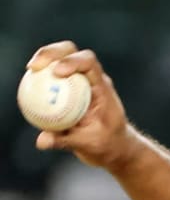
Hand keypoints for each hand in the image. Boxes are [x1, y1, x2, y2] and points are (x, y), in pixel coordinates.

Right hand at [24, 41, 139, 171]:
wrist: (113, 146)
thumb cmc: (106, 144)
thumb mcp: (89, 144)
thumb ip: (66, 140)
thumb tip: (41, 141)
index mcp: (102, 88)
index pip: (90, 63)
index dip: (72, 61)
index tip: (57, 71)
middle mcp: (91, 80)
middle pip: (72, 53)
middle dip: (52, 53)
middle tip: (34, 66)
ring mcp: (80, 82)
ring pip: (60, 59)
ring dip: (44, 60)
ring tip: (30, 70)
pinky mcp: (69, 89)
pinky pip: (52, 77)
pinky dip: (40, 76)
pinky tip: (27, 84)